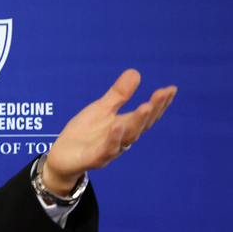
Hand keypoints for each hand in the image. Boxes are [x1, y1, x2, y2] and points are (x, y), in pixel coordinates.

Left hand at [43, 69, 176, 193]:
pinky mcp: (95, 159)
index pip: (146, 115)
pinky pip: (107, 149)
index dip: (159, 103)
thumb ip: (118, 94)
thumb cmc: (84, 133)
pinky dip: (114, 138)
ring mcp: (110, 150)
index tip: (171, 89)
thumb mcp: (101, 109)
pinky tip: (117, 125)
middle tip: (163, 93)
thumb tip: (135, 72)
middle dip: (153, 109)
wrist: (61, 157)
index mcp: (125, 126)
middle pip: (142, 125)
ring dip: (138, 121)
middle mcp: (122, 139)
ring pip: (128, 137)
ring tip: (146, 106)